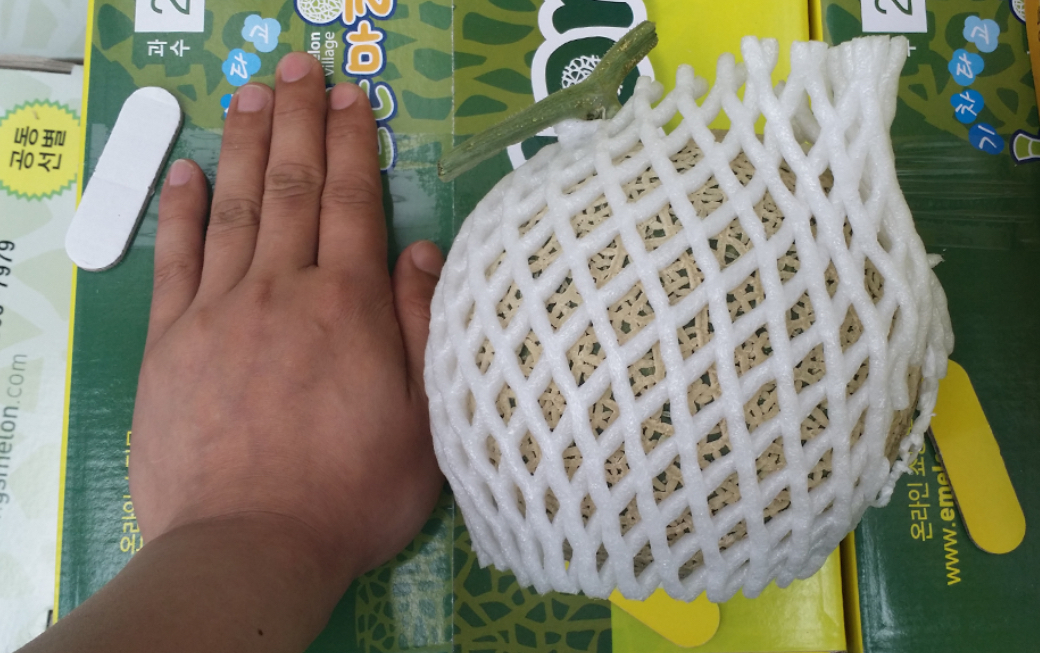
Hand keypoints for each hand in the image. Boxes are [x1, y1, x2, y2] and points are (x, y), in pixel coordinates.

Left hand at [130, 51, 444, 589]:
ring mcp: (218, 311)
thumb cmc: (353, 490)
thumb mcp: (425, 418)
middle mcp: (281, 290)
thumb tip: (422, 247)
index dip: (351, 142)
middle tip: (299, 67)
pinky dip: (179, 211)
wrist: (251, 544)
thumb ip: (422, 325)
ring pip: (233, 208)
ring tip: (250, 93)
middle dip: (296, 121)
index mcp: (347, 305)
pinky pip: (174, 260)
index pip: (350, 201)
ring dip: (242, 144)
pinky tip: (186, 170)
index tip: (350, 96)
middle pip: (289, 187)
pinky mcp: (169, 342)